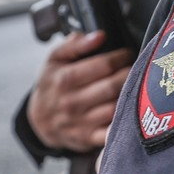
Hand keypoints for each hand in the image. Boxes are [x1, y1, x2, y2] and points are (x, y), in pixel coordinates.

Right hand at [27, 31, 133, 152]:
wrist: (40, 119)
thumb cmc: (51, 84)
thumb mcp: (54, 58)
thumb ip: (75, 44)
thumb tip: (100, 36)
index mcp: (65, 79)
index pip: (103, 65)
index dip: (120, 57)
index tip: (125, 54)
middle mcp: (72, 102)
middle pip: (112, 86)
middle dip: (128, 74)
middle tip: (133, 68)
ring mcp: (81, 122)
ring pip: (115, 108)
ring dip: (129, 95)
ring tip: (133, 85)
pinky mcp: (88, 138)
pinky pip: (111, 133)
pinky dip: (123, 123)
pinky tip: (129, 110)